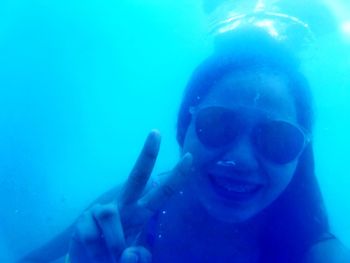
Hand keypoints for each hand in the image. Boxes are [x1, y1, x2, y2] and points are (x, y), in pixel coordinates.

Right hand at [68, 130, 191, 262]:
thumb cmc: (115, 256)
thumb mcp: (133, 259)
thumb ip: (139, 259)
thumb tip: (128, 254)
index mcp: (140, 212)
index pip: (162, 193)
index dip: (176, 177)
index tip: (189, 157)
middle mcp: (123, 205)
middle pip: (137, 177)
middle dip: (147, 155)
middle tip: (157, 133)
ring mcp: (101, 210)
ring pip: (110, 214)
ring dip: (113, 242)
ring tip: (111, 259)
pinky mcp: (83, 219)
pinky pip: (91, 234)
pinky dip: (96, 252)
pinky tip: (94, 255)